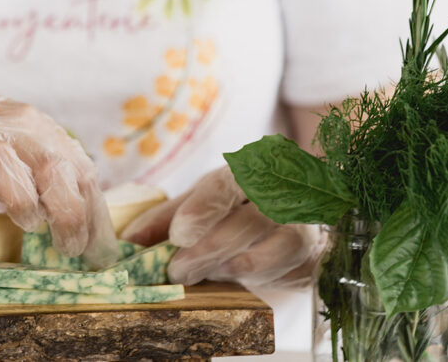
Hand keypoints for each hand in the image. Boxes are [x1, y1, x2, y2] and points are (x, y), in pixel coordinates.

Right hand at [0, 67, 117, 266]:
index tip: (87, 250)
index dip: (90, 215)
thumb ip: (60, 195)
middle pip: (51, 165)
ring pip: (2, 161)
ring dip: (20, 199)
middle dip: (66, 210)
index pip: (81, 172)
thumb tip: (97, 250)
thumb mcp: (27, 164)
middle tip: (65, 244)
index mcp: (45, 134)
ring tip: (27, 221)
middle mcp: (15, 129)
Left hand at [121, 167, 322, 287]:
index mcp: (250, 167)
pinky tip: (239, 280)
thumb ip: (166, 218)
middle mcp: (284, 188)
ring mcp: (307, 221)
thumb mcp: (200, 203)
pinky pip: (296, 270)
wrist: (288, 221)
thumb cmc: (236, 208)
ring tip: (205, 275)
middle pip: (253, 217)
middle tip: (177, 270)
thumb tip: (130, 238)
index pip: (228, 182)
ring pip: (281, 244)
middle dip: (211, 247)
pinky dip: (266, 278)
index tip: (177, 235)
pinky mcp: (317, 254)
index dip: (203, 208)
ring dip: (238, 265)